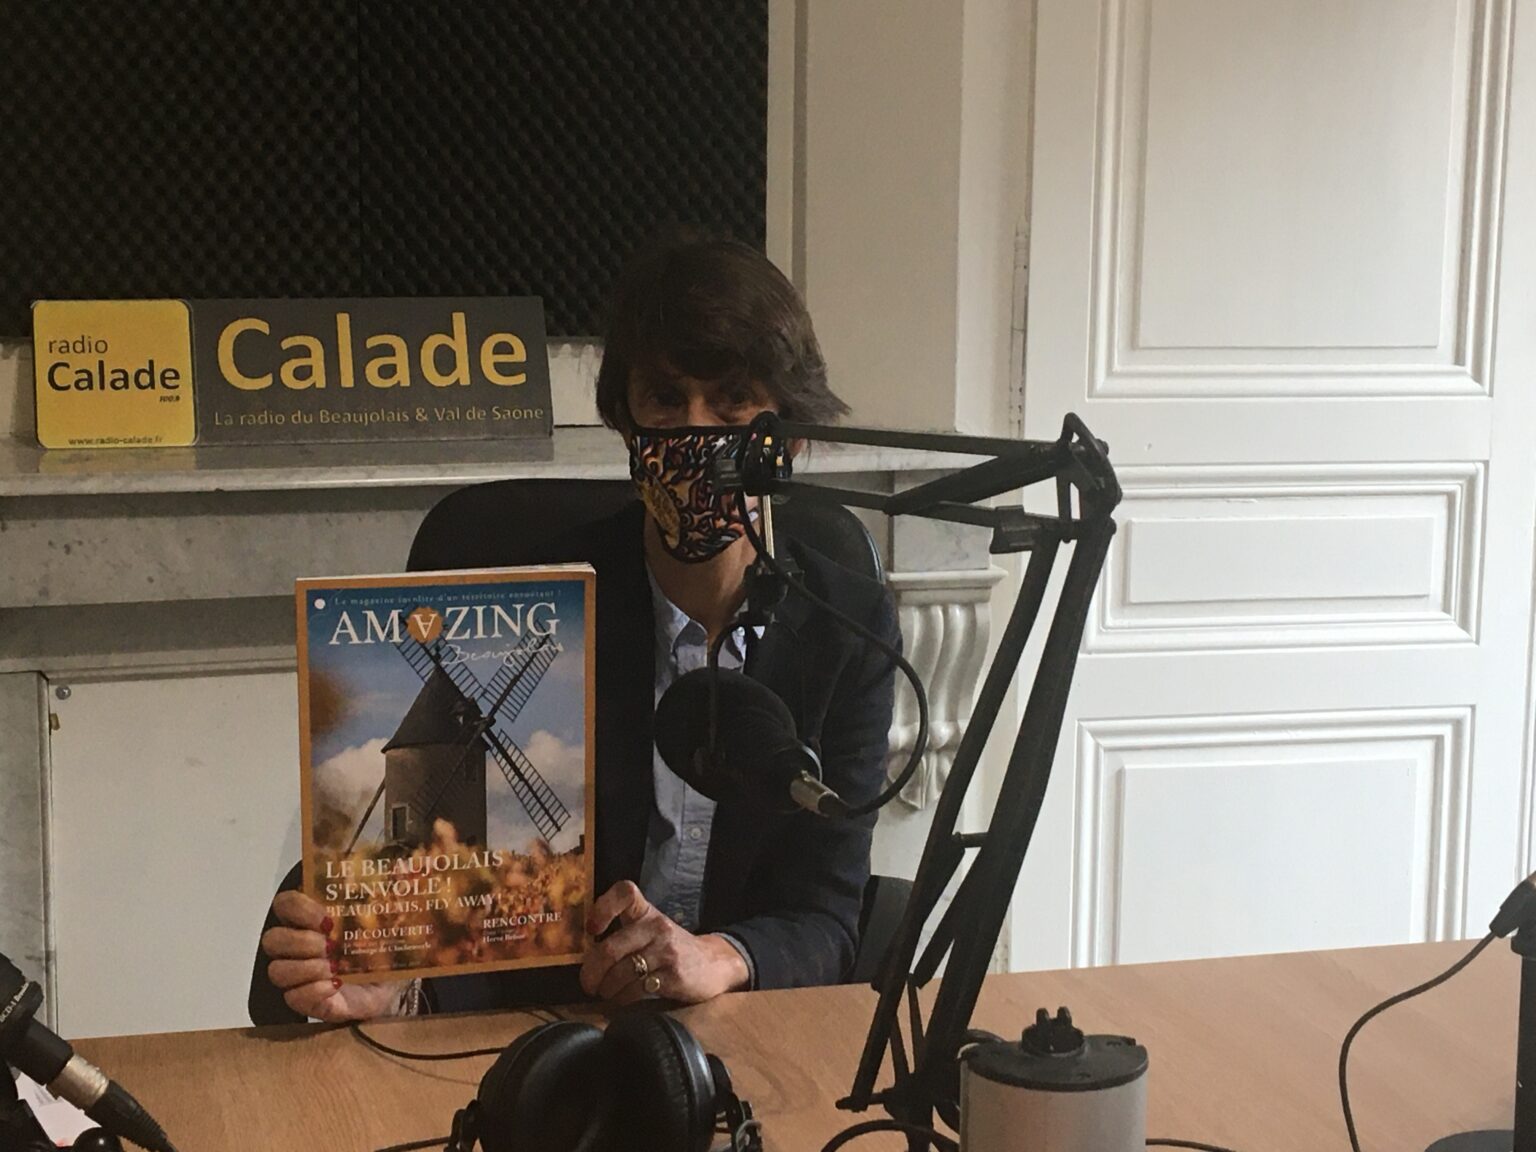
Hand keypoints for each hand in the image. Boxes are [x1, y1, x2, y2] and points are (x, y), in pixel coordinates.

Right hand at [260, 891, 405, 1022]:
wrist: (392, 983)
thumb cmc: (379, 949)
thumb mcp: (381, 920)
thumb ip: (378, 896)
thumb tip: (395, 869)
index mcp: (310, 920)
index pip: (285, 904)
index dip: (299, 909)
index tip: (327, 919)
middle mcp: (297, 947)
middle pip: (273, 940)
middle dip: (301, 941)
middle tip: (329, 945)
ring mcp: (298, 977)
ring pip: (277, 971)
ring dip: (306, 968)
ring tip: (333, 967)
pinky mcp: (307, 1002)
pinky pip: (293, 998)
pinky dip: (313, 990)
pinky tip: (335, 984)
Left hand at [578, 881, 749, 1004]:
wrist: (714, 964)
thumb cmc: (671, 949)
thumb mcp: (651, 931)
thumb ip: (624, 934)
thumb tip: (585, 955)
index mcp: (647, 912)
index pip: (624, 892)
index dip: (602, 907)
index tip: (592, 930)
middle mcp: (657, 926)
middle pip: (610, 948)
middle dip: (591, 973)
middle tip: (588, 984)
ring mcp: (666, 951)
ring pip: (620, 973)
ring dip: (607, 990)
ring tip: (606, 994)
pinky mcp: (674, 975)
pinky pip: (636, 990)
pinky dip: (623, 1000)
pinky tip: (623, 1000)